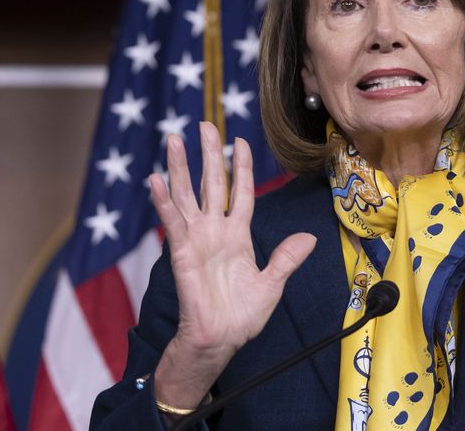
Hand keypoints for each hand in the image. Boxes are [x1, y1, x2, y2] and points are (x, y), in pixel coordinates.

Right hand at [150, 122, 315, 407]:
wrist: (221, 340)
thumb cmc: (243, 316)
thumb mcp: (272, 283)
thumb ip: (286, 258)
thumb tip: (309, 237)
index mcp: (238, 234)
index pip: (240, 192)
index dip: (240, 167)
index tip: (239, 142)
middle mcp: (216, 230)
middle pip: (211, 183)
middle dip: (208, 155)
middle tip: (205, 125)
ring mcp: (197, 239)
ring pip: (187, 194)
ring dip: (180, 167)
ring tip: (175, 138)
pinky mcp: (182, 252)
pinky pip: (173, 221)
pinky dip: (163, 200)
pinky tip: (155, 179)